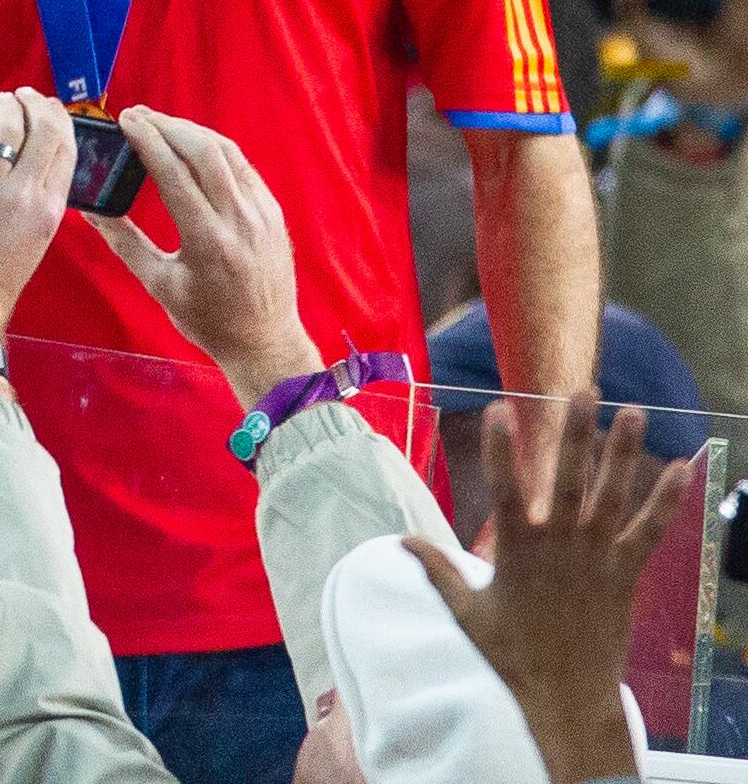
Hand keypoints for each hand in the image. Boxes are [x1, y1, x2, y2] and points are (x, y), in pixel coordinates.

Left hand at [0, 90, 76, 346]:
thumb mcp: (32, 242)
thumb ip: (36, 204)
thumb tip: (34, 165)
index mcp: (48, 212)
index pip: (66, 150)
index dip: (60, 121)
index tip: (51, 108)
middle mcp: (21, 195)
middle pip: (41, 131)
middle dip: (36, 105)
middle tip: (24, 96)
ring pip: (4, 129)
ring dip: (6, 107)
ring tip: (2, 101)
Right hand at [82, 107, 319, 405]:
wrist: (266, 342)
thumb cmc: (208, 320)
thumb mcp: (159, 285)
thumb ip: (124, 242)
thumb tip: (90, 210)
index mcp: (208, 241)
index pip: (173, 173)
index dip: (147, 140)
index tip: (124, 120)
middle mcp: (240, 220)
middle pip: (204, 152)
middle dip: (168, 126)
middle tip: (137, 115)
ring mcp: (262, 214)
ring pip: (227, 153)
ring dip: (191, 131)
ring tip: (161, 123)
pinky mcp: (273, 213)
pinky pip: (242, 167)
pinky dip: (214, 149)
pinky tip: (193, 146)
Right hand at [405, 398, 697, 783]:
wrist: (566, 693)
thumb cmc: (512, 653)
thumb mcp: (467, 612)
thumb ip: (436, 569)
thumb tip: (401, 539)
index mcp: (517, 549)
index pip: (506, 486)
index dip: (502, 447)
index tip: (501, 409)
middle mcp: (560, 544)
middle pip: (568, 477)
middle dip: (575, 432)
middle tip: (582, 391)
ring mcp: (597, 556)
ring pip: (612, 494)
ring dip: (624, 451)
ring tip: (635, 412)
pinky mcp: (626, 573)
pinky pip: (650, 530)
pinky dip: (667, 500)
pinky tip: (683, 470)